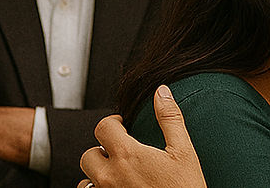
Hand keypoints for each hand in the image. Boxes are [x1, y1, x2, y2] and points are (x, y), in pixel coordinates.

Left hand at [79, 85, 205, 187]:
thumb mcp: (184, 152)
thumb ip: (170, 118)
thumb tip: (162, 92)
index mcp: (128, 156)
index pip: (103, 127)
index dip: (113, 123)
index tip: (123, 127)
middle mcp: (110, 177)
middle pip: (88, 154)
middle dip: (103, 150)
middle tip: (120, 153)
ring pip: (86, 180)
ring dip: (98, 175)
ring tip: (118, 176)